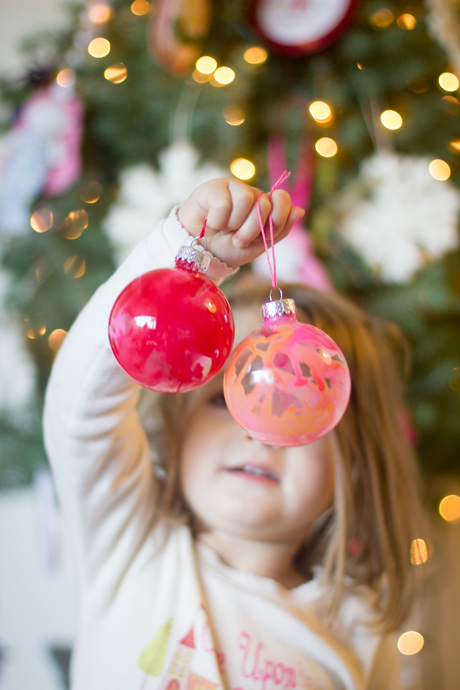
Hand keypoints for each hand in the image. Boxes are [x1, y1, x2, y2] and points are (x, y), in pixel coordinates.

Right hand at [177, 178, 304, 268]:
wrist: (199, 253)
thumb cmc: (228, 249)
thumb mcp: (258, 245)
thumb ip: (279, 229)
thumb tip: (300, 210)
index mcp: (265, 206)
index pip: (282, 200)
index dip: (278, 217)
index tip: (264, 235)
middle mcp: (251, 194)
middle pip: (264, 204)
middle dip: (251, 230)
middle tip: (238, 240)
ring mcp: (233, 188)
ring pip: (245, 201)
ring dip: (234, 225)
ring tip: (224, 231)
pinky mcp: (214, 187)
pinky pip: (224, 203)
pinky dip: (218, 221)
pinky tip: (211, 223)